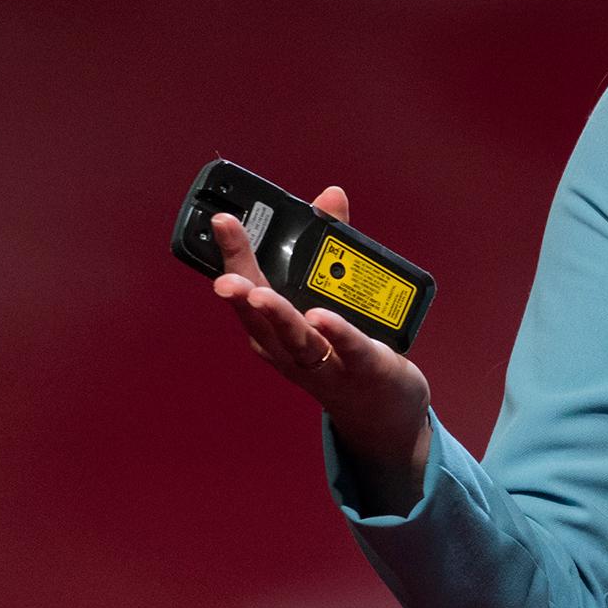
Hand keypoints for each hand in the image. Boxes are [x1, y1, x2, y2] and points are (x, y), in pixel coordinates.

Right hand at [209, 185, 432, 487]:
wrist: (384, 411)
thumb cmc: (347, 350)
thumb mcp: (331, 298)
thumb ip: (330, 246)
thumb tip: (330, 197)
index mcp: (276, 329)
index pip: (247, 288)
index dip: (232, 257)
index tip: (223, 221)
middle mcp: (291, 349)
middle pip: (260, 318)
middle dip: (240, 292)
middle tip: (223, 274)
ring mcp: (326, 364)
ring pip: (295, 339)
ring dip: (276, 316)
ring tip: (258, 294)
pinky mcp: (364, 368)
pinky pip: (348, 349)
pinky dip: (334, 333)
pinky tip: (322, 316)